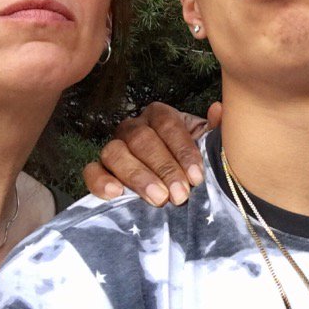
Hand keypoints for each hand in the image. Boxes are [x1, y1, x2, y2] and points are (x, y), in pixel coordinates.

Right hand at [83, 101, 222, 205]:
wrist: (175, 180)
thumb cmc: (191, 160)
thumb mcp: (206, 144)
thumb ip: (214, 129)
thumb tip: (217, 110)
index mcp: (160, 115)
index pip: (168, 125)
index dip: (183, 151)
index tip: (197, 176)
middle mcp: (134, 126)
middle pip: (142, 140)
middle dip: (164, 169)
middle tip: (180, 194)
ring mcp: (113, 146)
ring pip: (116, 153)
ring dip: (138, 176)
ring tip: (158, 198)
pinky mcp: (99, 168)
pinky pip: (91, 170)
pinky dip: (100, 181)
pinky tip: (116, 193)